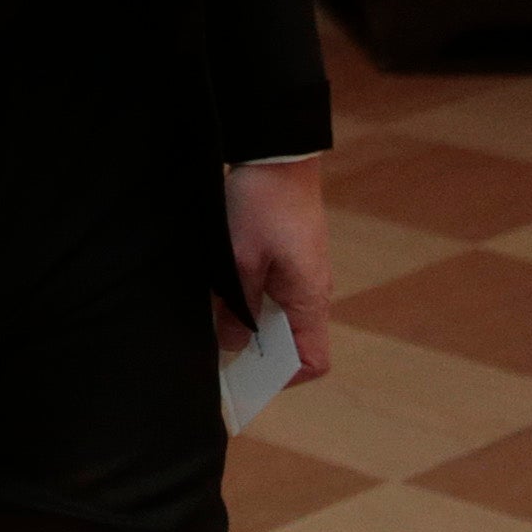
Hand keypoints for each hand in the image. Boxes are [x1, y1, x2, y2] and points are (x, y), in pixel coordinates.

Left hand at [220, 159, 334, 386]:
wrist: (277, 155)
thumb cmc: (262, 205)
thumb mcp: (240, 260)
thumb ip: (239, 308)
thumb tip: (233, 346)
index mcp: (310, 299)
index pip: (313, 361)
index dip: (282, 376)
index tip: (246, 370)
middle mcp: (314, 291)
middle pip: (293, 342)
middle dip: (257, 350)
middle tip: (219, 347)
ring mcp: (305, 274)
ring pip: (281, 317)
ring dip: (251, 322)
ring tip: (217, 315)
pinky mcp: (292, 257)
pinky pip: (276, 292)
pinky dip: (252, 299)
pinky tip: (224, 288)